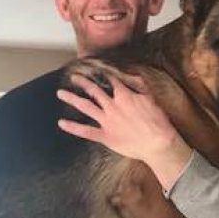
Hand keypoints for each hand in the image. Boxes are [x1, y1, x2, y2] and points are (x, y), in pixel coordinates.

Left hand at [57, 73, 192, 190]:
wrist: (156, 143)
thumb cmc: (157, 122)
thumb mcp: (151, 98)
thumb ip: (140, 85)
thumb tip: (132, 74)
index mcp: (124, 95)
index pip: (112, 82)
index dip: (106, 77)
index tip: (100, 74)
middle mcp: (112, 106)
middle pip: (94, 90)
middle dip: (83, 83)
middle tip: (74, 77)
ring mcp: (106, 121)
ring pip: (86, 106)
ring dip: (72, 99)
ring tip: (60, 93)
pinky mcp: (104, 136)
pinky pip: (85, 131)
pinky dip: (73, 127)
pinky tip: (61, 123)